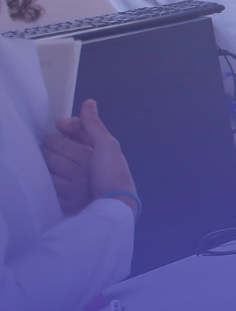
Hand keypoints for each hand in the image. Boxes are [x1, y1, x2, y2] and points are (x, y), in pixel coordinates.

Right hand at [51, 100, 136, 214]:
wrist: (110, 208)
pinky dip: (57, 186)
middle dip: (65, 151)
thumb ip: (94, 126)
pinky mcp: (60, 196)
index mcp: (92, 149)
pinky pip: (48, 184)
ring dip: (61, 170)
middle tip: (81, 164)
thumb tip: (88, 102)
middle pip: (55, 147)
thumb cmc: (112, 174)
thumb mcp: (107, 147)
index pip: (71, 130)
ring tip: (79, 181)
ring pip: (49, 165)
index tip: (60, 126)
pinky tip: (70, 190)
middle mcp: (79, 162)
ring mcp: (68, 179)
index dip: (67, 127)